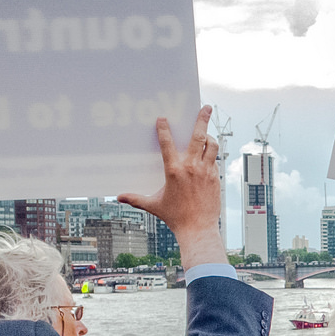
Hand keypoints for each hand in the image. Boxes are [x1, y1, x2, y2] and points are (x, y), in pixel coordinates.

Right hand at [118, 106, 222, 268]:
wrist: (198, 229)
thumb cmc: (175, 217)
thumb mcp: (154, 205)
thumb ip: (136, 198)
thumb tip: (118, 197)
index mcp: (174, 170)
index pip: (167, 142)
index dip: (164, 128)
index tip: (163, 118)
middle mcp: (191, 167)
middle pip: (198, 136)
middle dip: (202, 119)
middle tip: (206, 107)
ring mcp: (206, 171)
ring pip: (212, 146)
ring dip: (210, 137)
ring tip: (208, 133)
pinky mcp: (216, 178)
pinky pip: (215, 160)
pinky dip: (213, 154)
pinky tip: (210, 154)